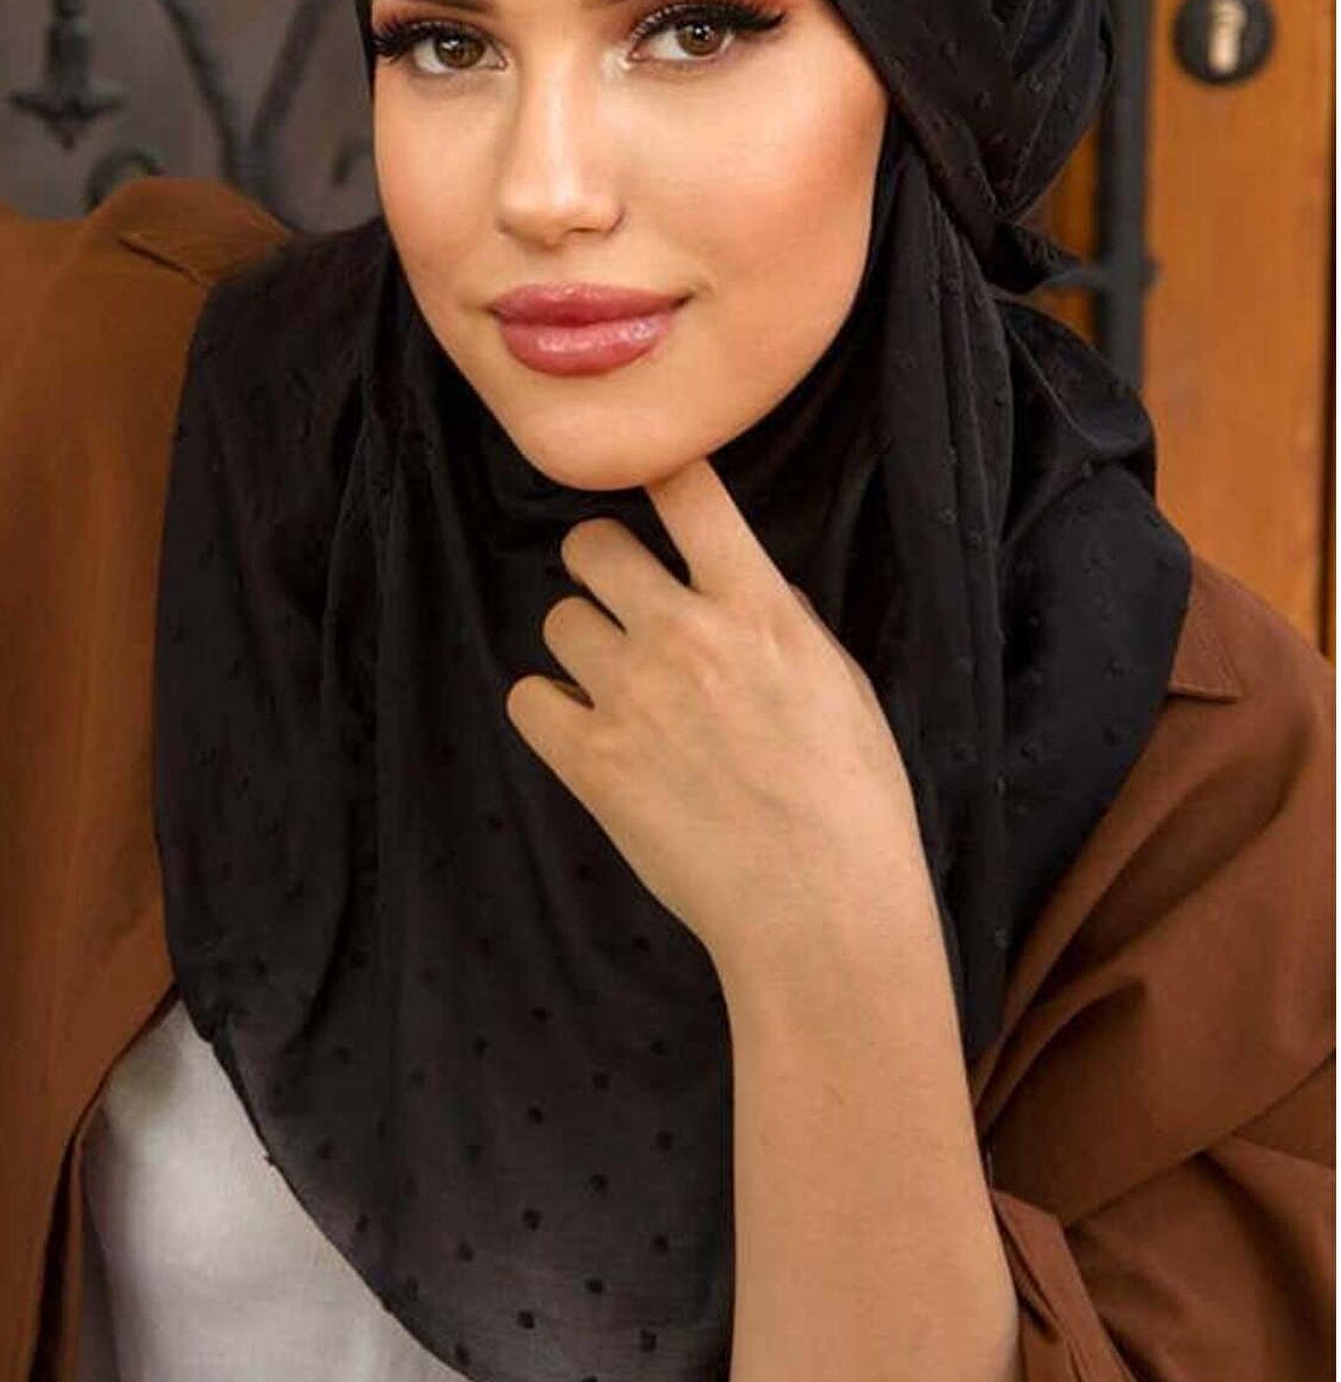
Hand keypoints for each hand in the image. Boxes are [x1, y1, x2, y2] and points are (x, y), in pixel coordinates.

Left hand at [504, 457, 921, 980]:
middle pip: (593, 545)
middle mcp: (684, 635)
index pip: (687, 490)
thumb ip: (781, 622)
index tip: (651, 481)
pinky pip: (528, 698)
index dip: (658, 472)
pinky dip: (549, 710)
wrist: (820, 908)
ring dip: (581, 643)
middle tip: (621, 600)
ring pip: (558, 619)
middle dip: (601, 564)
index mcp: (757, 607)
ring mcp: (630, 696)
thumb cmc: (853, 800)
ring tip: (615, 684)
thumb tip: (743, 587)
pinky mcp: (590, 761)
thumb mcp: (839, 684)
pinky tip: (584, 731)